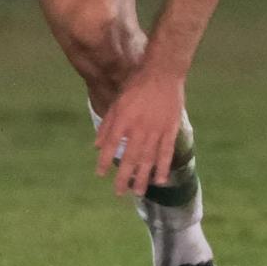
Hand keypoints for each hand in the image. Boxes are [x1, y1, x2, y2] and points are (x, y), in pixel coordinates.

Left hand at [94, 65, 186, 196]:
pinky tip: (159, 180)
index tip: (99, 174)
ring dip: (142, 177)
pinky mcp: (170, 130)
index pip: (110, 145)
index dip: (104, 161)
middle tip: (119, 192)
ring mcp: (156, 130)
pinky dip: (163, 168)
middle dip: (123, 177)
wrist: (162, 73)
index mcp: (123, 119)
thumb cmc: (136, 85)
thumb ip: (107, 125)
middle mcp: (139, 128)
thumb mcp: (116, 102)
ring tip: (137, 192)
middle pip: (129, 157)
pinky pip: (166, 153)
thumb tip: (96, 146)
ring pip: (148, 159)